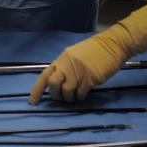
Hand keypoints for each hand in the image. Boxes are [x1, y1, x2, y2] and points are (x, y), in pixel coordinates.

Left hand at [30, 0, 146, 103]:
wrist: (113, 44)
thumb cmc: (94, 50)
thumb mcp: (75, 55)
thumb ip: (65, 67)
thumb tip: (57, 84)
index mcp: (62, 59)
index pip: (45, 76)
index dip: (37, 90)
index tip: (33, 102)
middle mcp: (68, 65)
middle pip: (54, 85)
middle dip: (55, 96)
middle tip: (61, 98)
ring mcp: (79, 72)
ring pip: (67, 92)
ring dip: (69, 98)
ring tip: (74, 96)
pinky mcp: (90, 78)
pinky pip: (80, 94)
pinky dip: (80, 97)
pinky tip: (83, 95)